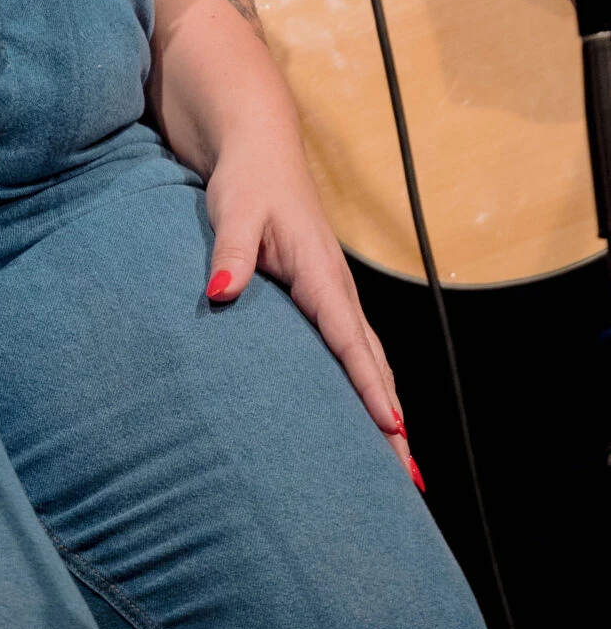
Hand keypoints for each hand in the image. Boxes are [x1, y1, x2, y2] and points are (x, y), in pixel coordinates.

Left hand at [203, 120, 419, 486]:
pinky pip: (354, 350)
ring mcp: (335, 294)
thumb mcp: (233, 211)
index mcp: (321, 272)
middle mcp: (338, 288)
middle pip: (372, 363)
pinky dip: (370, 386)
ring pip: (370, 360)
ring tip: (403, 467)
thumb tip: (220, 294)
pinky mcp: (324, 297)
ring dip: (386, 408)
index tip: (392, 428)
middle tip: (408, 479)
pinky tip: (371, 418)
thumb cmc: (247, 180)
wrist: (259, 149)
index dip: (370, 385)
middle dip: (392, 420)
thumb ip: (230, 253)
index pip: (350, 338)